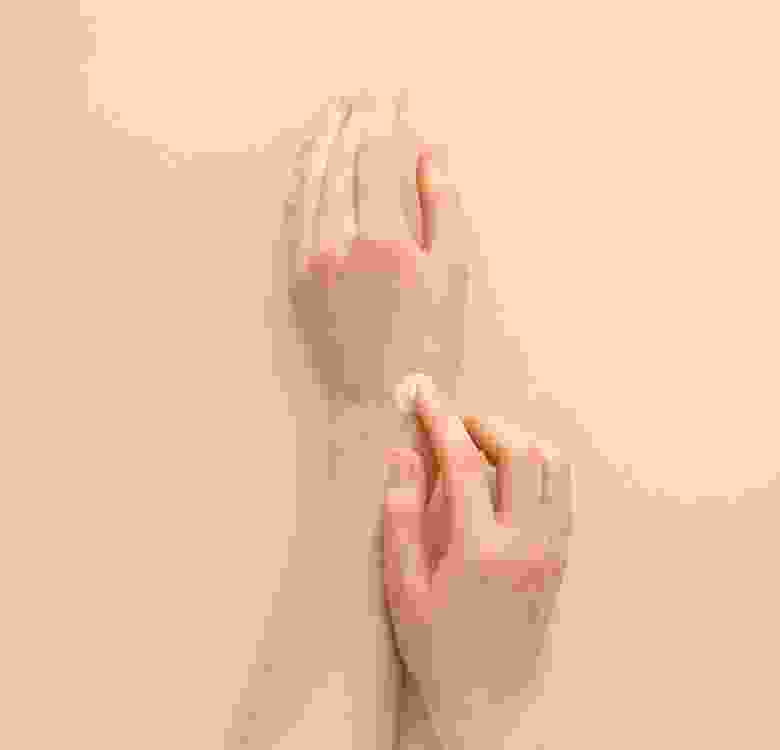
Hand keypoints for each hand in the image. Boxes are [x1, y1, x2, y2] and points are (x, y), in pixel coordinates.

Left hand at [284, 91, 469, 407]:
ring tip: (333, 112)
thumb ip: (441, 212)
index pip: (380, 156)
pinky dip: (300, 181)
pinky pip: (292, 215)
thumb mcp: (452, 279)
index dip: (387, 118)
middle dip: (353, 118)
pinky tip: (307, 164)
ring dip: (322, 141)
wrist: (376, 403)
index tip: (394, 93)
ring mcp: (309, 260)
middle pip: (341, 160)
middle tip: (362, 92)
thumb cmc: (427, 348)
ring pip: (310, 182)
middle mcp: (339, 242)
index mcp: (385, 239)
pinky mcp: (293, 279)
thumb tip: (429, 157)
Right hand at [382, 382, 574, 749]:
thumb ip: (400, 515)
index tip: (425, 397)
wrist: (491, 702)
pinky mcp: (563, 555)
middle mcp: (526, 540)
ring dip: (519, 440)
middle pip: (523, 451)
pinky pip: (564, 490)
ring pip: (554, 465)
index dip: (442, 421)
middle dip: (487, 423)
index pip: (464, 462)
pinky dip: (540, 465)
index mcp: (479, 548)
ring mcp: (552, 547)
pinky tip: (510, 475)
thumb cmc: (436, 646)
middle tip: (456, 426)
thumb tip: (403, 454)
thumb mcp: (402, 587)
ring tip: (484, 446)